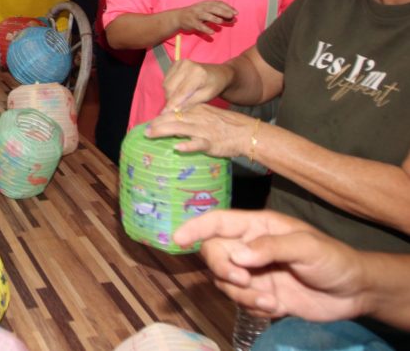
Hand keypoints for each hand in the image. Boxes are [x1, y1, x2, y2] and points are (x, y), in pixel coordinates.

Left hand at [146, 103, 254, 156]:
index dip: (160, 118)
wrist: (247, 133)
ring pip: (180, 128)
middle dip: (157, 124)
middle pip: (172, 118)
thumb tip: (175, 124)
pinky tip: (177, 147)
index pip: (174, 111)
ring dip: (163, 131)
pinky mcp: (211, 143)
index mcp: (197, 109)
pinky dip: (187, 145)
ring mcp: (203, 130)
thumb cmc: (227, 126)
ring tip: (150, 135)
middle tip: (144, 130)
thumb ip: (192, 117)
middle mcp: (198, 117)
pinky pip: (197, 144)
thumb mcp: (208, 115)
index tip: (150, 123)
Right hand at [163, 59, 232, 110]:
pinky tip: (177, 90)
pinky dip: (169, 87)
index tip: (166, 113)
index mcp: (197, 73)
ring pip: (166, 83)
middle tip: (174, 108)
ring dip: (169, 94)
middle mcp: (186, 65)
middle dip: (170, 99)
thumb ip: (190, 103)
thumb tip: (174, 110)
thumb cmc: (214, 85)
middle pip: (170, 87)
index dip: (173, 103)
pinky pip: (166, 79)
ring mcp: (179, 62)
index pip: (181, 91)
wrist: (218, 73)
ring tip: (178, 99)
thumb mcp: (206, 96)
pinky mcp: (175, 63)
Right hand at [173, 0, 237, 35]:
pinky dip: (206, 29)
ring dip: (214, 18)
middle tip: (231, 16)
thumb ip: (218, 14)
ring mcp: (195, 15)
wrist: (178, 17)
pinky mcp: (192, 23)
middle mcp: (201, 8)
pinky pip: (199, 26)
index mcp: (206, 3)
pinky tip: (212, 32)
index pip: (218, 3)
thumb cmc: (196, 14)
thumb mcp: (206, 12)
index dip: (227, 7)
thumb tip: (233, 19)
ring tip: (221, 21)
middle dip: (222, 11)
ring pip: (205, 15)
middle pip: (213, 8)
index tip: (235, 12)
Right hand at [173, 210, 367, 320]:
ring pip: (224, 281)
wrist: (353, 292)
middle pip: (214, 253)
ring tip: (268, 301)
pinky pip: (239, 301)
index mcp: (258, 226)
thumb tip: (237, 256)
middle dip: (222, 268)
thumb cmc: (333, 259)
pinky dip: (252, 307)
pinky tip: (276, 308)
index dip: (195, 227)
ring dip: (241, 294)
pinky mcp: (259, 294)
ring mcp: (253, 272)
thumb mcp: (306, 246)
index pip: (218, 222)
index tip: (178, 239)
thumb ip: (270, 247)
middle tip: (243, 280)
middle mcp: (249, 247)